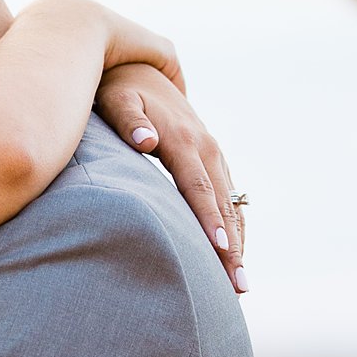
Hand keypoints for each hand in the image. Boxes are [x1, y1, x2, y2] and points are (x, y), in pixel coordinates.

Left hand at [96, 63, 247, 292]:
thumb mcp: (115, 99)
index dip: (209, 220)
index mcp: (185, 140)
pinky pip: (230, 198)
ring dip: (238, 244)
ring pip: (232, 205)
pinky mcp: (212, 160)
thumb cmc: (117, 89)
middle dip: (232, 248)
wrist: (138, 68)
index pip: (199, 188)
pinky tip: (234, 255)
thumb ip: (128, 120)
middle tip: (239, 287)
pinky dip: (235, 227)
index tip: (218, 251)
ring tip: (241, 285)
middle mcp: (207, 148)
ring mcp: (213, 154)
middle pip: (223, 205)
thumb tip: (146, 141)